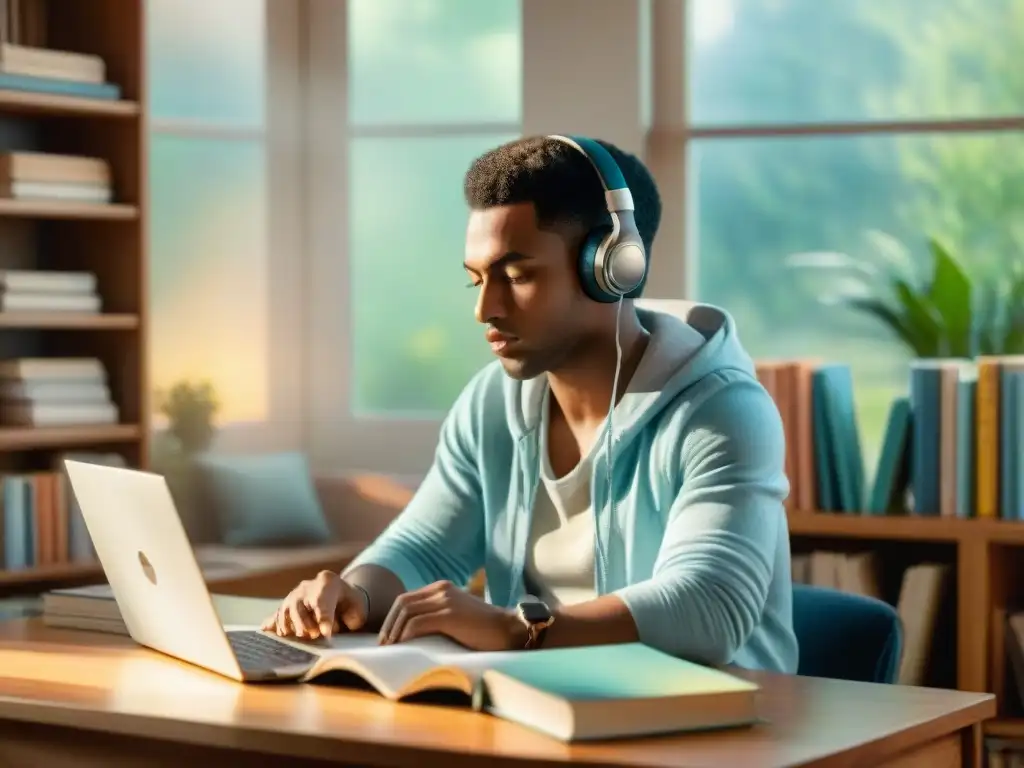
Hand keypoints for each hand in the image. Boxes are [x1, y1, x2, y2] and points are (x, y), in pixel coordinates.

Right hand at [260, 570, 368, 639]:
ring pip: (285, 612)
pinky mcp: (285, 607)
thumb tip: (336, 630)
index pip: (323, 601)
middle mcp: (306, 588)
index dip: (324, 618)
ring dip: (291, 627)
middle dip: (305, 624)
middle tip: (315, 635)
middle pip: (299, 607)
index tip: (325, 633)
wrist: (336, 590)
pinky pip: (277, 617)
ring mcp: (293, 596)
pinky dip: (274, 626)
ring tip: (300, 637)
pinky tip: (267, 632)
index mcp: (327, 583)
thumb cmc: (348, 600)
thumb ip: (351, 616)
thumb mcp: (356, 605)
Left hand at [379, 580, 525, 651]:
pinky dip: (405, 635)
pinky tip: (402, 647)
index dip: (392, 618)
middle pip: (402, 603)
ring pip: (406, 612)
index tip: (387, 638)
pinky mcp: (449, 615)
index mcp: (442, 588)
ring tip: (389, 648)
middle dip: (388, 624)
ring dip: (394, 631)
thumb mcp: (457, 616)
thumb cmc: (484, 630)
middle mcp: (442, 589)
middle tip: (383, 645)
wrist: (508, 630)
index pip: (406, 599)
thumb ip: (438, 616)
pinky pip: (417, 623)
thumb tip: (413, 634)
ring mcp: (446, 600)